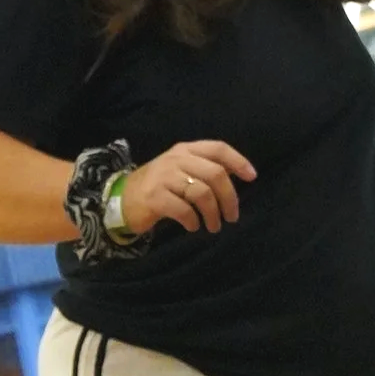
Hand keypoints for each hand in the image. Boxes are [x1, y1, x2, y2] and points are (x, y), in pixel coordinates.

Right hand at [119, 140, 255, 237]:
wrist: (122, 199)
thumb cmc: (159, 186)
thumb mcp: (181, 170)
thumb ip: (205, 169)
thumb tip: (237, 174)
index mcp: (185, 150)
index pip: (218, 148)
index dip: (238, 162)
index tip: (252, 177)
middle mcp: (176, 159)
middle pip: (215, 174)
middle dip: (229, 198)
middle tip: (232, 217)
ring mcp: (164, 177)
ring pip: (202, 193)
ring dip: (213, 214)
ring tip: (213, 226)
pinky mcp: (154, 197)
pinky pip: (184, 210)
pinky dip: (194, 221)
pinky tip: (193, 227)